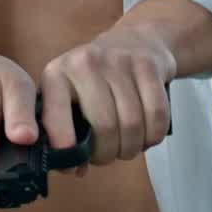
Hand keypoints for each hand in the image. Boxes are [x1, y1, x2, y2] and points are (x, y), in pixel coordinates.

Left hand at [38, 23, 175, 165]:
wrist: (133, 42)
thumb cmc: (95, 82)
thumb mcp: (70, 98)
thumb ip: (66, 132)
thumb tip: (74, 169)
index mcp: (57, 74)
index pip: (55, 117)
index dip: (64, 148)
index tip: (71, 166)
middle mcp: (84, 62)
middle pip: (104, 126)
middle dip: (108, 153)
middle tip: (109, 155)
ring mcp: (117, 60)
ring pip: (132, 123)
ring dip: (132, 147)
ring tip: (127, 146)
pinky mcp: (147, 64)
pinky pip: (157, 114)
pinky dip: (153, 135)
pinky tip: (145, 134)